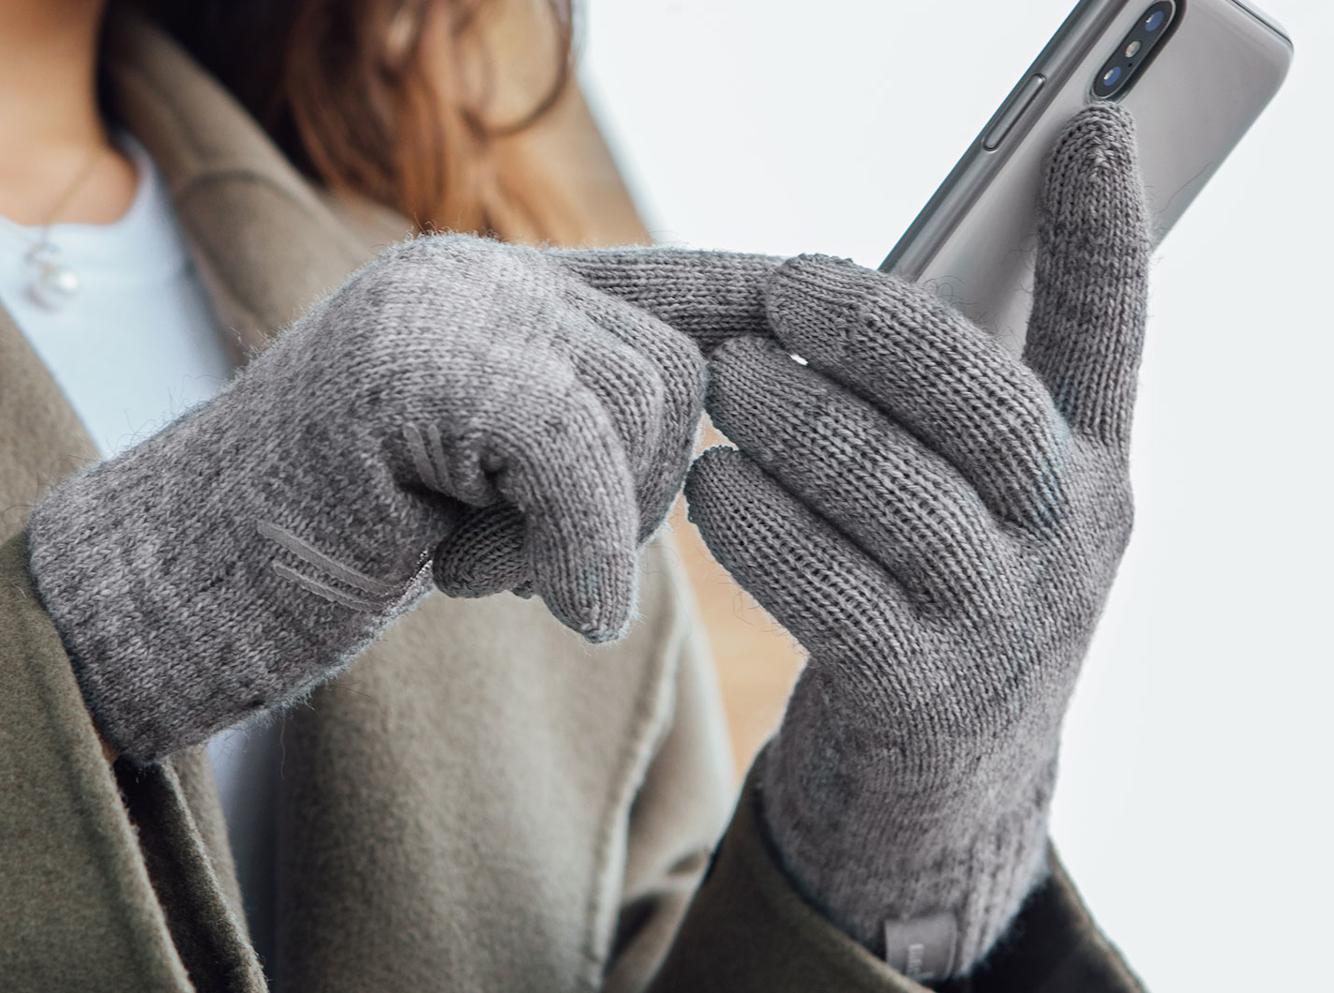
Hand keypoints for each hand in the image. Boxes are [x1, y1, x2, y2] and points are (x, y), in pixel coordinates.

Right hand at [27, 233, 775, 762]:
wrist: (180, 585)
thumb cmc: (330, 544)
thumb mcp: (476, 478)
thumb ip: (570, 432)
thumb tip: (700, 418)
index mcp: (499, 298)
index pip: (670, 277)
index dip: (763, 294)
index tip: (833, 307)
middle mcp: (476, 279)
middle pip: (678, 370)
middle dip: (639, 497)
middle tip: (534, 554)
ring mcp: (439, 311)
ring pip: (637, 410)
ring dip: (583, 530)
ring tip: (471, 554)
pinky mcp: (404, 369)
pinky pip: (568, 454)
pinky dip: (578, 550)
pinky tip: (555, 605)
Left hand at [683, 106, 1149, 977]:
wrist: (940, 785)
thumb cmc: (936, 594)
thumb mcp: (974, 499)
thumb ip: (939, 407)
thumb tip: (835, 296)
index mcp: (1092, 467)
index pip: (1113, 338)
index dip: (1103, 235)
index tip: (1089, 135)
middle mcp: (1070, 541)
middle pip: (985, 408)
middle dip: (878, 334)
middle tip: (783, 296)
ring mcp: (1005, 628)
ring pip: (898, 496)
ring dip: (796, 424)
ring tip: (726, 383)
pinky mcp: (921, 701)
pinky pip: (832, 592)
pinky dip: (760, 527)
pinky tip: (712, 489)